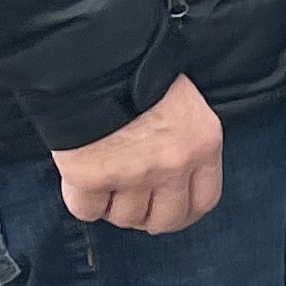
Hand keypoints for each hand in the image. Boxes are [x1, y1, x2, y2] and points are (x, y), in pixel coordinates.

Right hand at [54, 74, 221, 234]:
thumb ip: (184, 143)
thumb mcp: (183, 106)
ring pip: (125, 218)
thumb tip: (174, 179)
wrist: (97, 65)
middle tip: (132, 206)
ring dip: (113, 207)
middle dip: (147, 218)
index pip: (203, 201)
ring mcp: (133, 174)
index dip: (183, 213)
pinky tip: (82, 181)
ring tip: (105, 182)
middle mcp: (173, 165)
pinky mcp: (92, 178)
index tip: (169, 211)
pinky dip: (83, 202)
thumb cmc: (140, 76)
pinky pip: (87, 211)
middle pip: (166, 220)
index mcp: (203, 145)